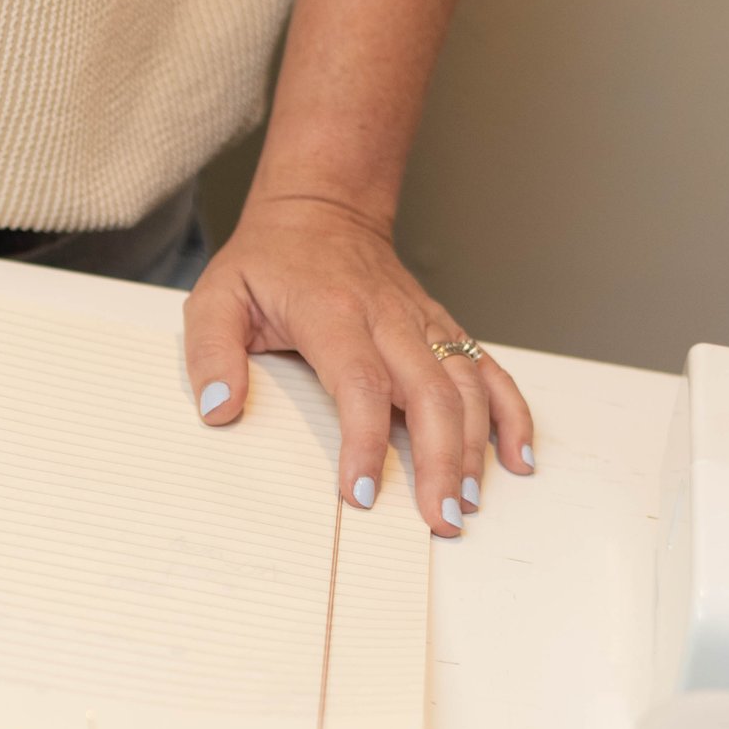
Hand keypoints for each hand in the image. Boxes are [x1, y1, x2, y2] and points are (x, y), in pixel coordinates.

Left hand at [182, 193, 531, 535]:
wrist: (320, 210)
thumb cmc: (267, 262)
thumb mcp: (215, 297)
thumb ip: (210, 353)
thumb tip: (218, 409)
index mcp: (332, 313)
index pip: (360, 383)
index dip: (365, 441)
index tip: (361, 494)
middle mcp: (388, 318)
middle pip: (429, 393)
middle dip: (440, 460)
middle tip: (439, 518)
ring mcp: (422, 323)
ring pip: (466, 385)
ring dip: (476, 446)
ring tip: (469, 502)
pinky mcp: (441, 328)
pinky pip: (487, 368)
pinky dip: (510, 411)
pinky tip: (518, 455)